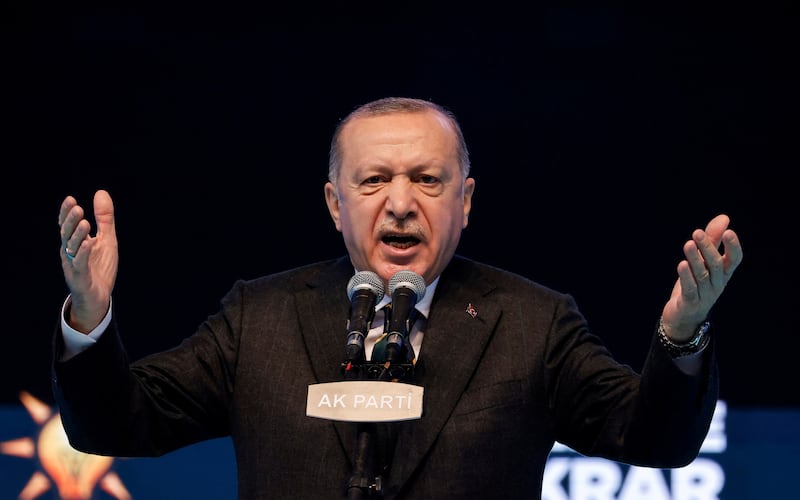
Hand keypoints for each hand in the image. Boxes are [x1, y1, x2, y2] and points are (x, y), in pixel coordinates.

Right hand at [58, 189, 118, 332]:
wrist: (98, 297)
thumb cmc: (99, 267)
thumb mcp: (106, 239)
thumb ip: (104, 218)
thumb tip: (101, 192)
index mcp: (75, 242)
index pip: (67, 224)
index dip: (66, 213)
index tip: (70, 199)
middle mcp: (71, 252)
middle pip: (67, 233)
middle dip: (70, 220)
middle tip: (76, 207)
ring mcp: (74, 264)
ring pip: (72, 248)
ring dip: (78, 235)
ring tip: (84, 222)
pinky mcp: (80, 277)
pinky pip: (80, 264)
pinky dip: (84, 253)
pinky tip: (89, 243)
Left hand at [660, 214, 742, 340]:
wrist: (684, 316)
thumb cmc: (696, 284)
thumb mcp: (704, 261)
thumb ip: (713, 240)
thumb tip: (724, 218)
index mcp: (723, 273)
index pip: (735, 260)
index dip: (733, 247)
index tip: (729, 231)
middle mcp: (717, 284)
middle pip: (716, 265)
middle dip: (707, 248)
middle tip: (697, 232)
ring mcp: (705, 295)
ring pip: (702, 276)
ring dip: (695, 259)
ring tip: (688, 244)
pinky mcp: (690, 303)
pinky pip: (690, 289)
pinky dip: (686, 277)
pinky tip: (681, 264)